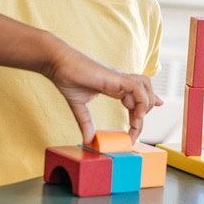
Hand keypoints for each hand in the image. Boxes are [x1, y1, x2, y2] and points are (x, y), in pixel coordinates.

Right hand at [45, 43, 163, 144]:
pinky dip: (141, 100)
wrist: (57, 64)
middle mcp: (120, 81)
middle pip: (145, 92)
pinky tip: (136, 115)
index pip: (135, 98)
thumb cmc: (68, 78)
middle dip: (144, 113)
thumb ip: (86, 122)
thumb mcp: (79, 106)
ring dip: (146, 105)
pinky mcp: (115, 77)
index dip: (138, 114)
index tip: (134, 132)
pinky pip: (137, 87)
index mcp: (114, 87)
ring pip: (145, 87)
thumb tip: (87, 140)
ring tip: (137, 122)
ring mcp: (119, 78)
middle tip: (135, 131)